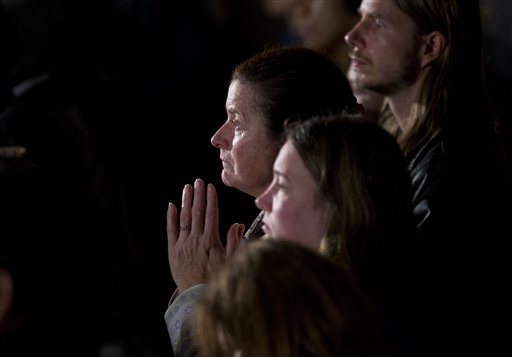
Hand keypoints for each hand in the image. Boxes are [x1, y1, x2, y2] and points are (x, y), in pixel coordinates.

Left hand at [167, 178, 244, 292]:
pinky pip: (171, 230)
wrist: (197, 295)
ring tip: (187, 188)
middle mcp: (196, 239)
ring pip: (184, 218)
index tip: (211, 187)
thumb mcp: (231, 261)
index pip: (212, 214)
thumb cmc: (216, 279)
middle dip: (199, 195)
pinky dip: (171, 217)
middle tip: (198, 181)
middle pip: (198, 212)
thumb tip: (237, 224)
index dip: (211, 199)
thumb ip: (234, 242)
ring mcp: (183, 244)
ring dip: (186, 201)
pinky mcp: (173, 251)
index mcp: (211, 241)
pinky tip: (171, 206)